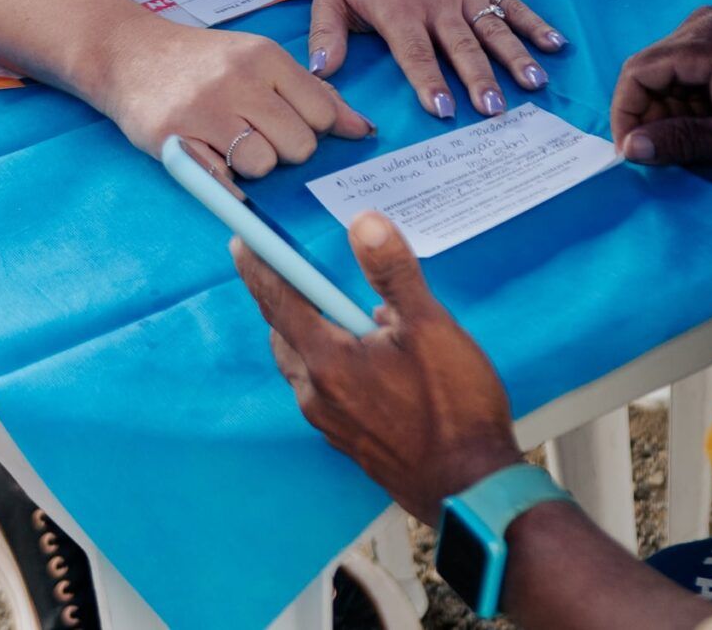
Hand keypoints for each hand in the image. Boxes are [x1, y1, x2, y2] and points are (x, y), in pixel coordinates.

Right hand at [96, 22, 370, 188]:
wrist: (128, 53)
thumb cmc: (203, 62)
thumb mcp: (258, 60)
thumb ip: (312, 92)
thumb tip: (362, 129)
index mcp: (266, 57)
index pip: (322, 113)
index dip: (310, 128)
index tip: (285, 123)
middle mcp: (239, 80)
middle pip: (299, 145)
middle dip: (284, 151)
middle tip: (255, 136)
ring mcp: (205, 109)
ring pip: (264, 164)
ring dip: (251, 166)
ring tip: (229, 145)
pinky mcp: (174, 138)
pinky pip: (221, 180)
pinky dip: (222, 178)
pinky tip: (209, 157)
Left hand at [233, 212, 523, 524]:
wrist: (470, 488)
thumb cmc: (453, 407)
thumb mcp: (430, 327)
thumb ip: (393, 272)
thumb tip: (364, 222)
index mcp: (327, 362)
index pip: (279, 303)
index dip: (260, 269)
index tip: (241, 244)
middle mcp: (317, 395)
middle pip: (285, 335)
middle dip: (283, 300)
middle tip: (290, 270)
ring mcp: (331, 423)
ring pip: (303, 365)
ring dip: (308, 332)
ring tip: (333, 309)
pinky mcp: (349, 440)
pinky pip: (323, 390)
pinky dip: (329, 362)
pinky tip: (366, 356)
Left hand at [311, 0, 565, 122]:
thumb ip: (326, 35)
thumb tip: (321, 73)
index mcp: (398, 9)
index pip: (416, 51)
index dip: (429, 80)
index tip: (444, 109)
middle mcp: (436, 2)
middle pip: (461, 46)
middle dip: (479, 78)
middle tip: (495, 109)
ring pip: (493, 28)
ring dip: (514, 56)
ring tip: (534, 83)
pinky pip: (512, 3)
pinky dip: (535, 23)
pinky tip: (556, 45)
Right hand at [609, 6, 711, 169]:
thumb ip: (678, 141)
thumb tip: (631, 150)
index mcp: (703, 40)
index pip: (637, 72)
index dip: (626, 113)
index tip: (630, 151)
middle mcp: (703, 23)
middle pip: (651, 70)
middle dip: (652, 113)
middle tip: (668, 150)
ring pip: (667, 71)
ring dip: (671, 108)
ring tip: (700, 136)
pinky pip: (688, 67)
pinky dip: (689, 98)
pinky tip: (711, 121)